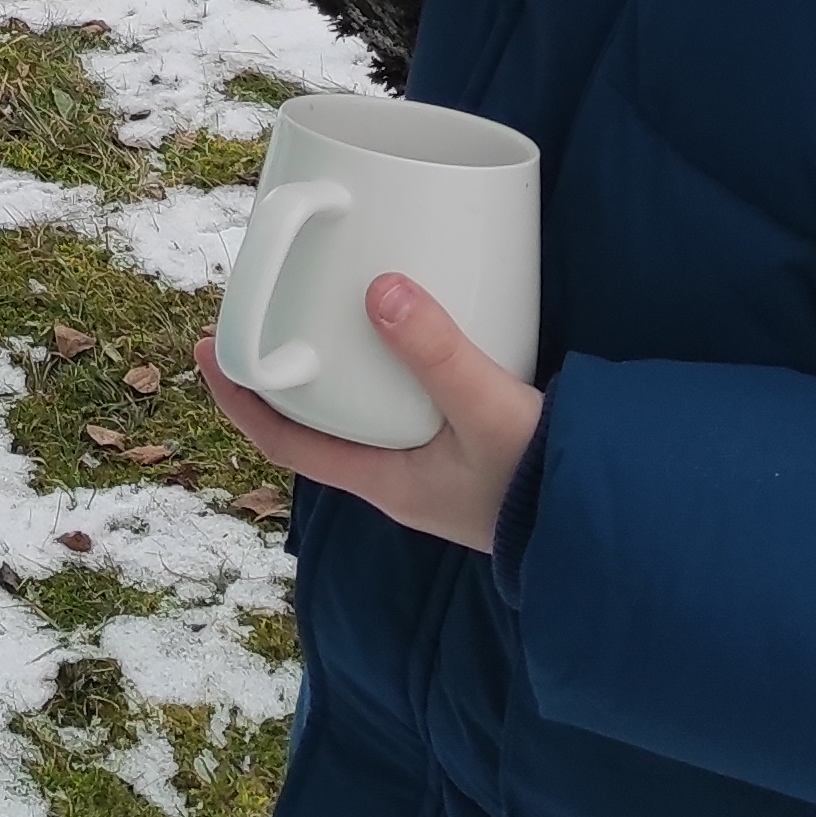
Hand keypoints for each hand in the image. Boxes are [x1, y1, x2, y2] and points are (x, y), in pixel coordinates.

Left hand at [197, 275, 545, 554]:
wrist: (609, 529)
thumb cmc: (538, 487)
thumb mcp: (485, 413)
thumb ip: (437, 352)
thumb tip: (378, 287)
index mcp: (382, 479)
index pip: (285, 440)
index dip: (240, 397)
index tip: (206, 347)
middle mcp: (397, 476)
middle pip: (318, 420)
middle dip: (286, 370)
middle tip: (268, 308)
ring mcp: (432, 467)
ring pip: (365, 412)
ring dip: (340, 366)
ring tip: (331, 306)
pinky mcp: (468, 450)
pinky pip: (409, 405)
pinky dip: (395, 368)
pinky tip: (412, 329)